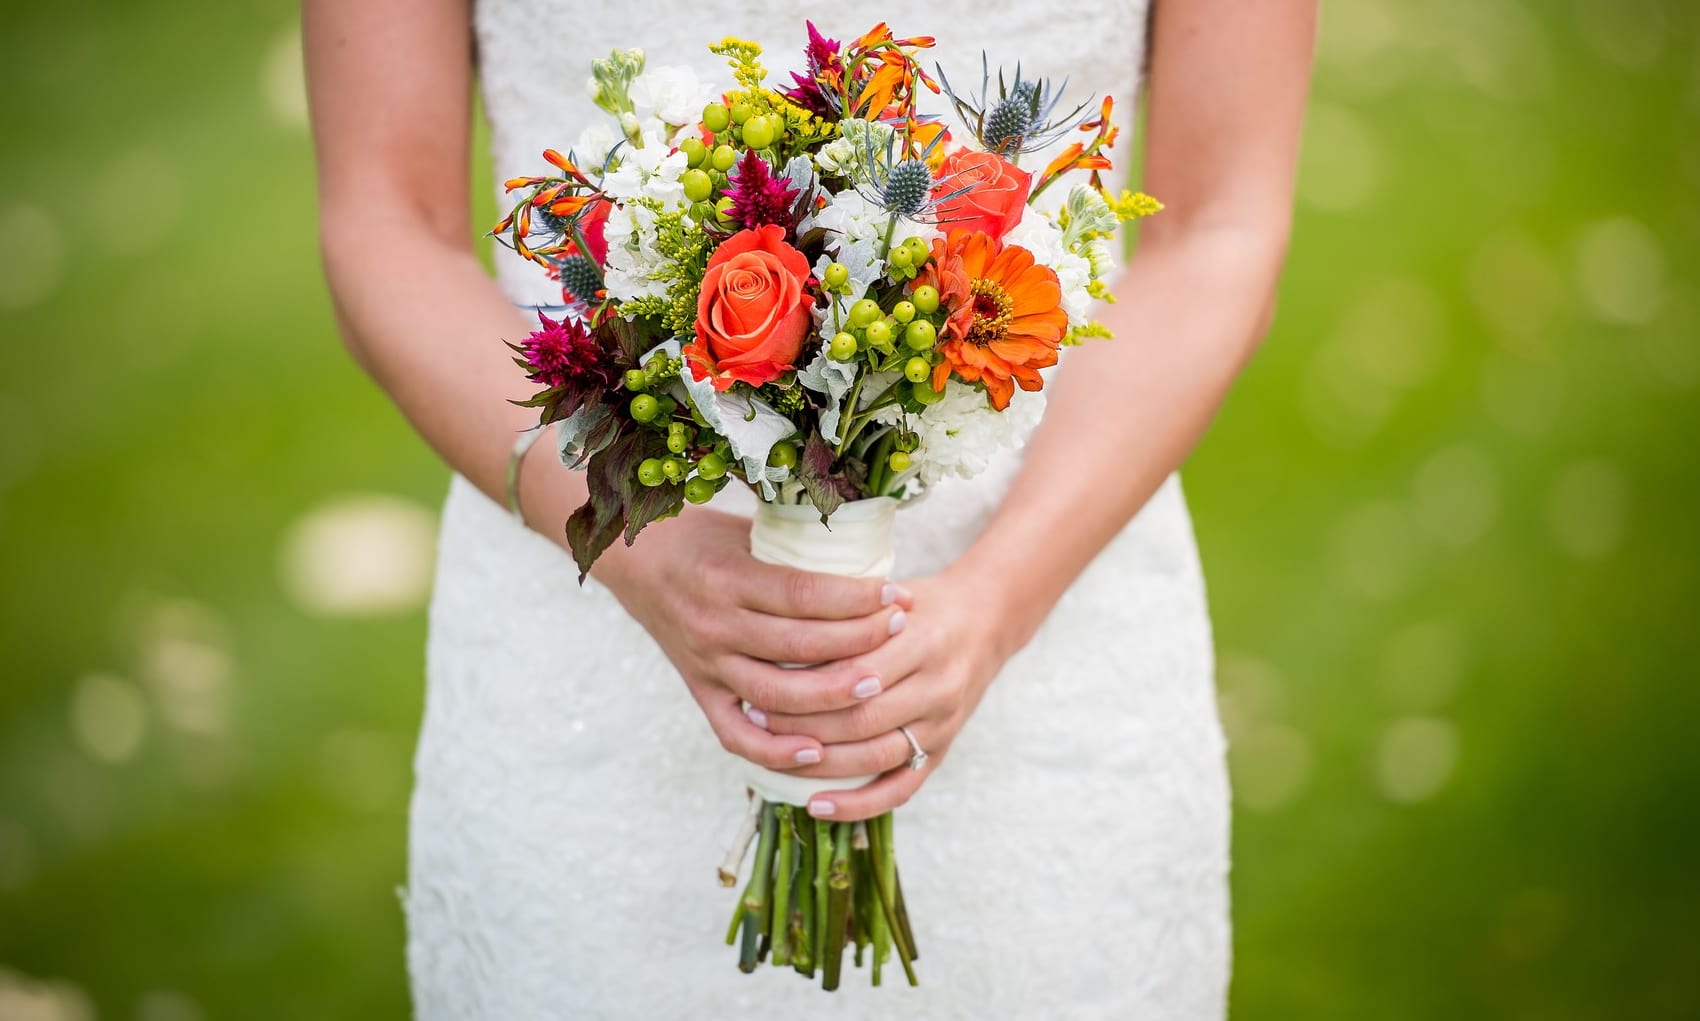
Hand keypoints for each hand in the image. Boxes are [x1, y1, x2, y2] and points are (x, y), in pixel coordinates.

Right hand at [592, 507, 914, 773]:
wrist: (634, 560)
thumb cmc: (701, 538)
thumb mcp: (747, 531)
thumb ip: (798, 551)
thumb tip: (872, 557)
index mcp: (726, 578)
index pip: (803, 594)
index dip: (855, 598)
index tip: (895, 594)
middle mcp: (713, 625)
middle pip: (798, 646)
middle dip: (858, 641)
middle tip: (901, 630)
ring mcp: (705, 665)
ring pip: (775, 696)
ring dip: (831, 697)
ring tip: (877, 685)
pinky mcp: (699, 692)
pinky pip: (737, 736)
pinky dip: (777, 750)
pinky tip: (818, 752)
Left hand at [752, 567, 1022, 821]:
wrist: (986, 620)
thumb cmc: (920, 604)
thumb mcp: (886, 596)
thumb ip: (843, 618)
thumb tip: (772, 641)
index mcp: (921, 640)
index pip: (852, 673)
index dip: (803, 686)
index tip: (758, 686)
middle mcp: (937, 686)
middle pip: (859, 719)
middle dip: (801, 725)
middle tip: (756, 721)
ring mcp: (942, 723)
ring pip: (874, 757)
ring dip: (820, 765)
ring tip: (775, 757)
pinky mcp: (942, 750)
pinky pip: (899, 788)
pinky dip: (858, 804)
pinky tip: (816, 805)